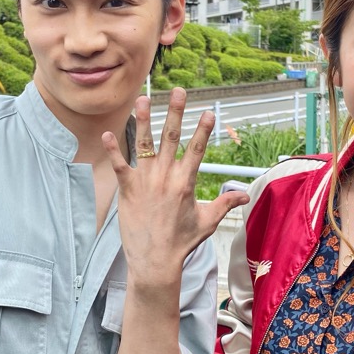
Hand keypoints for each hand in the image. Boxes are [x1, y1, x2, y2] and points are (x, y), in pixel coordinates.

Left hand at [102, 89, 249, 285]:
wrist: (156, 261)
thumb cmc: (182, 242)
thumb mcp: (207, 221)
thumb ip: (225, 204)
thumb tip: (245, 195)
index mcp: (186, 183)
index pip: (197, 150)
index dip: (203, 130)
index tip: (209, 111)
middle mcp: (166, 178)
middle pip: (171, 139)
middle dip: (175, 113)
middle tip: (178, 91)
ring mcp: (146, 182)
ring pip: (144, 145)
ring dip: (143, 120)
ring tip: (142, 99)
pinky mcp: (128, 190)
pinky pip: (120, 166)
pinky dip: (114, 150)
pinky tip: (108, 133)